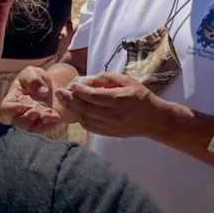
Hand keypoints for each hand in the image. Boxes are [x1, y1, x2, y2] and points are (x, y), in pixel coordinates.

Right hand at [0, 66, 66, 133]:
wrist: (51, 86)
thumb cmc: (36, 78)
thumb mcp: (33, 72)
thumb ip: (33, 79)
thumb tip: (42, 92)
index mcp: (13, 99)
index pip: (6, 108)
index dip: (12, 109)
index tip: (23, 105)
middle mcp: (19, 113)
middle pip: (17, 122)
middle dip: (27, 118)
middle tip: (36, 112)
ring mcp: (31, 120)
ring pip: (30, 128)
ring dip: (39, 123)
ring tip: (49, 114)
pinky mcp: (43, 124)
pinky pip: (44, 128)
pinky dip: (50, 124)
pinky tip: (55, 116)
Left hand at [62, 72, 184, 138]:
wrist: (153, 120)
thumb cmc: (140, 97)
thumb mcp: (127, 81)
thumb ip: (107, 78)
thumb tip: (88, 79)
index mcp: (119, 100)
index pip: (93, 96)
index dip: (79, 90)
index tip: (72, 84)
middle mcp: (114, 115)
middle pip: (85, 108)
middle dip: (70, 100)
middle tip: (60, 92)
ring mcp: (111, 126)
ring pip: (85, 119)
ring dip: (73, 110)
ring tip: (65, 101)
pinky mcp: (109, 133)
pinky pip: (90, 127)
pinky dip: (80, 119)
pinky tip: (76, 111)